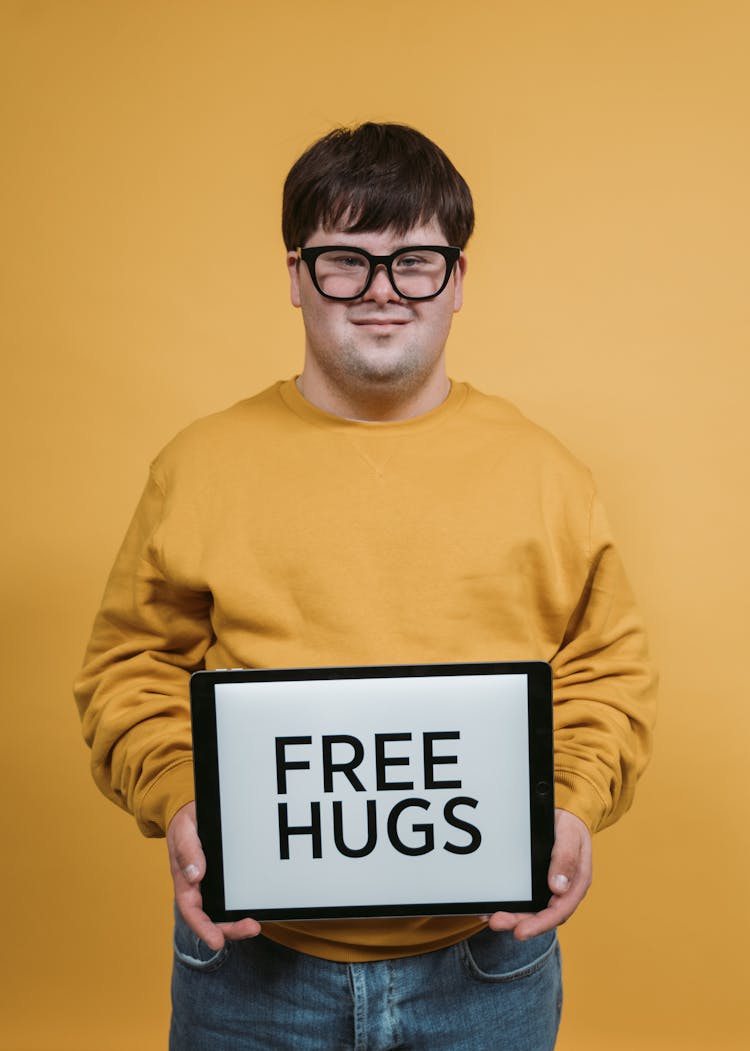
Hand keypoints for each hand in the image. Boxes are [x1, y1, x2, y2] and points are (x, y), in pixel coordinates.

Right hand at [167, 801, 261, 950]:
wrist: (194, 813)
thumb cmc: (186, 823)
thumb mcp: (184, 831)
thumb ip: (187, 851)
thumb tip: (195, 875)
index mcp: (184, 881)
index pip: (191, 910)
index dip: (203, 928)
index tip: (216, 941)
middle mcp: (199, 888)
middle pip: (211, 918)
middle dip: (229, 929)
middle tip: (251, 928)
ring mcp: (212, 886)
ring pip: (223, 912)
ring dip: (237, 923)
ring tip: (255, 925)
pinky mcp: (224, 880)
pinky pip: (232, 898)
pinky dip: (243, 907)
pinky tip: (257, 909)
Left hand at [485, 808, 591, 939]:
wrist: (566, 817)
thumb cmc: (571, 828)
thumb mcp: (570, 837)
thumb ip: (566, 860)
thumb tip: (558, 888)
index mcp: (575, 885)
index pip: (558, 912)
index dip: (539, 924)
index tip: (520, 931)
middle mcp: (562, 893)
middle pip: (541, 916)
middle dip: (518, 923)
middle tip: (496, 922)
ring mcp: (548, 890)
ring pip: (531, 910)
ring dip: (512, 917)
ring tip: (491, 918)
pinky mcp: (536, 885)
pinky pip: (524, 899)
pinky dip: (509, 904)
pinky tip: (492, 906)